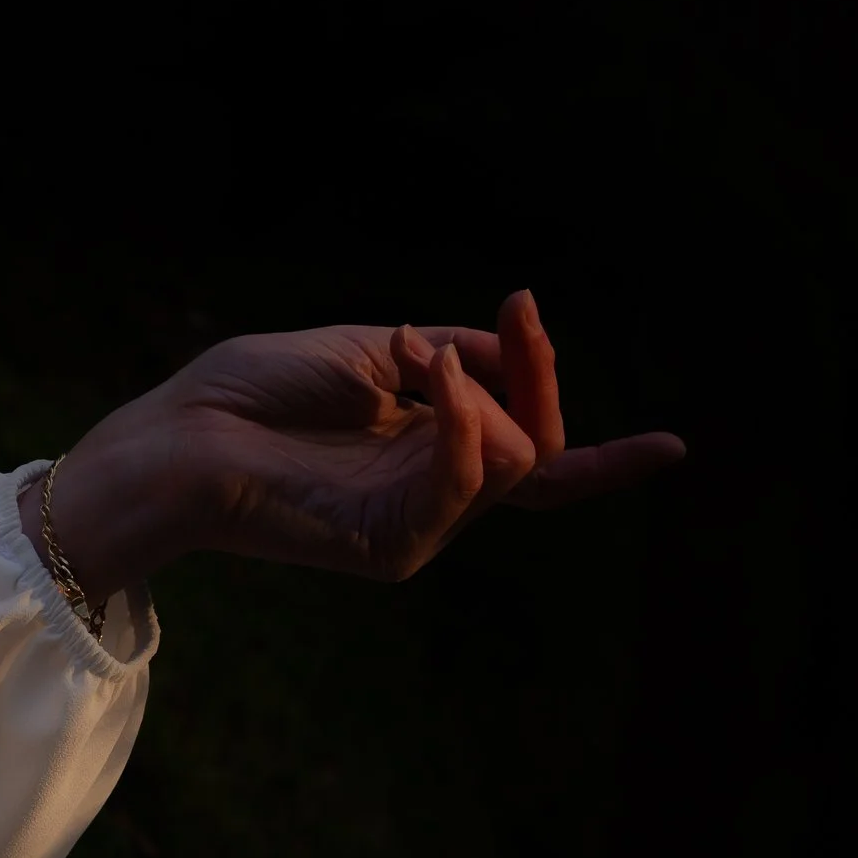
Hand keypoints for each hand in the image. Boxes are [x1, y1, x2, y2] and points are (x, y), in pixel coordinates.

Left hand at [31, 291, 685, 592]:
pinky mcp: (391, 545)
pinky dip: (466, 425)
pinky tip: (434, 379)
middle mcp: (431, 493)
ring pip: (516, 460)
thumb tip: (519, 343)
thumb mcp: (371, 348)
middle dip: (538, 372)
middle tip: (515, 312)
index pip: (535, 461)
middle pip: (538, 444)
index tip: (677, 448)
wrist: (180, 436)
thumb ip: (454, 355)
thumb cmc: (250, 390)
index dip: (606, 460)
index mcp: (427, 448)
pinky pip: (467, 485)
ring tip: (416, 356)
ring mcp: (416, 524)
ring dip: (483, 391)